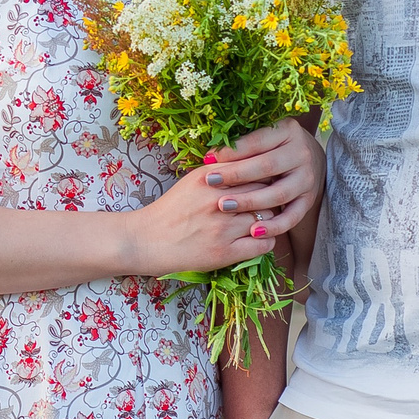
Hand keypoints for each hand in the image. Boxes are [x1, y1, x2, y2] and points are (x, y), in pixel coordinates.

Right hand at [123, 154, 286, 275]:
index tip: (267, 181)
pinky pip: (264, 244)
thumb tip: (253, 165)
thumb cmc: (171, 209)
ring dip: (271, 219)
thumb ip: (222, 171)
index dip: (265, 176)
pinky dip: (267, 240)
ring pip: (269, 218)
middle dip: (271, 196)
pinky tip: (258, 238)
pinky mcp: (225, 253)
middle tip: (271, 201)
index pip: (256, 170)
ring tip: (264, 220)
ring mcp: (223, 228)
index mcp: (211, 179)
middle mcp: (219, 201)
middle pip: (266, 192)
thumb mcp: (193, 180)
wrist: (147, 240)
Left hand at [198, 120, 323, 230]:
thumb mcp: (262, 139)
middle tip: (210, 181)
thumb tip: (208, 159)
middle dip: (236, 175)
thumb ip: (240, 146)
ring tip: (224, 206)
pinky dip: (274, 226)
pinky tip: (253, 232)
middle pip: (267, 166)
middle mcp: (301, 153)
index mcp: (287, 131)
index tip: (207, 160)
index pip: (257, 141)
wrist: (308, 161)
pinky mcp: (308, 201)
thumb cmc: (272, 148)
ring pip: (278, 193)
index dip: (232, 151)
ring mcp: (306, 179)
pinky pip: (292, 217)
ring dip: (250, 201)